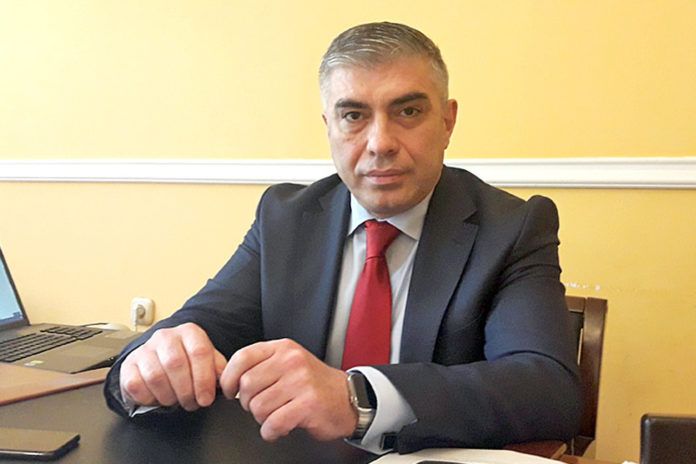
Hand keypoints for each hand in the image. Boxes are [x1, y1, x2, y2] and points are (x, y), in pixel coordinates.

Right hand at [119, 323, 226, 411]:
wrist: (159, 359)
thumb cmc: (187, 362)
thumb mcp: (208, 361)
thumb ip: (218, 368)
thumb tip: (226, 379)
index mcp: (189, 332)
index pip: (199, 352)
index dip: (204, 379)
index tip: (206, 398)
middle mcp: (166, 336)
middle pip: (176, 364)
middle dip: (186, 391)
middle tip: (192, 403)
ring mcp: (145, 349)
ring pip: (155, 376)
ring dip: (168, 396)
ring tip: (176, 400)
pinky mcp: (128, 365)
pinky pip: (136, 385)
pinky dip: (149, 398)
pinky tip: (158, 398)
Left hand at [219, 338, 357, 441]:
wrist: (349, 398)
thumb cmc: (313, 384)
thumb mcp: (289, 363)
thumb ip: (262, 365)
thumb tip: (228, 380)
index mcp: (282, 348)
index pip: (242, 357)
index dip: (228, 378)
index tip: (229, 390)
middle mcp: (291, 361)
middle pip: (247, 386)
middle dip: (248, 403)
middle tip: (261, 406)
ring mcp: (301, 382)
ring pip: (258, 407)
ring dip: (262, 419)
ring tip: (276, 415)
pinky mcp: (308, 404)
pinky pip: (273, 423)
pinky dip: (271, 431)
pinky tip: (280, 427)